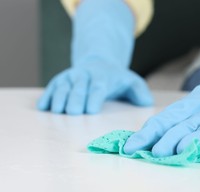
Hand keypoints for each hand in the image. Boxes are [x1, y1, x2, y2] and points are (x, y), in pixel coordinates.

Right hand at [37, 0, 152, 114]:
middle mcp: (85, 75)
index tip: (91, 110)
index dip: (94, 97)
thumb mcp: (132, 81)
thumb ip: (140, 91)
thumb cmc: (117, 78)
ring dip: (59, 98)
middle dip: (75, 99)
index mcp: (103, 77)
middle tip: (72, 113)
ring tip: (56, 112)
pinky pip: (51, 87)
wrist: (98, 62)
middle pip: (78, 88)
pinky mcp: (59, 80)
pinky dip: (47, 96)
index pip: (98, 87)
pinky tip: (43, 107)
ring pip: (62, 86)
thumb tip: (147, 103)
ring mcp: (70, 76)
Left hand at [124, 22, 199, 156]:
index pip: (169, 117)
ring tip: (183, 149)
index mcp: (199, 101)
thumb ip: (185, 120)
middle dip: (170, 138)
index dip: (150, 132)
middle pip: (189, 123)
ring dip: (199, 138)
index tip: (132, 147)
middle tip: (155, 153)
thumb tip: (154, 140)